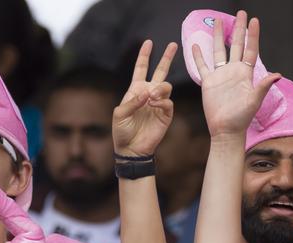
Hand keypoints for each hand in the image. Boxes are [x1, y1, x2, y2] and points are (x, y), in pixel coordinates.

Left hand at [113, 40, 177, 156]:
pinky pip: (168, 102)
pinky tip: (154, 104)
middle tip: (173, 45)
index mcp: (135, 90)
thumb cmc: (122, 131)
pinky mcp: (166, 115)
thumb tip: (147, 93)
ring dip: (160, 88)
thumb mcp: (120, 114)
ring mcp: (158, 104)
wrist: (131, 149)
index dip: (144, 55)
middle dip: (166, 58)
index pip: (141, 68)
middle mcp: (148, 94)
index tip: (148, 43)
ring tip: (152, 97)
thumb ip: (131, 101)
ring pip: (166, 86)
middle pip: (160, 71)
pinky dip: (162, 101)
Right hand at [190, 11, 281, 137]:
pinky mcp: (208, 82)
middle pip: (236, 45)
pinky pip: (202, 66)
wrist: (226, 130)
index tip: (254, 20)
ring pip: (219, 51)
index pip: (250, 50)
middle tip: (240, 13)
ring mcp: (221, 76)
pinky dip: (198, 56)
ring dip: (219, 36)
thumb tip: (277, 74)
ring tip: (218, 22)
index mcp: (245, 74)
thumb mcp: (254, 101)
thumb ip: (263, 86)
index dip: (252, 35)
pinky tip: (195, 45)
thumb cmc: (241, 118)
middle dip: (238, 29)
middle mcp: (233, 71)